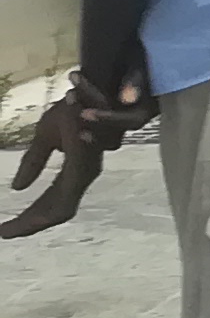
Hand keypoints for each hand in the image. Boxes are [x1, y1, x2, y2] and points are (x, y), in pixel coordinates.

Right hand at [2, 75, 150, 239]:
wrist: (94, 84)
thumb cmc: (74, 108)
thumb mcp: (45, 135)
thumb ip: (34, 161)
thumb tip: (18, 188)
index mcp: (75, 170)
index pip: (52, 204)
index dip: (30, 220)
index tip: (5, 231)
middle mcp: (84, 173)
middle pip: (57, 211)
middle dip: (29, 224)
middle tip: (3, 233)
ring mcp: (88, 168)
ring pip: (63, 207)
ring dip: (35, 219)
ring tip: (10, 230)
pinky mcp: (88, 159)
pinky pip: (68, 188)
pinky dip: (48, 205)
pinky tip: (32, 210)